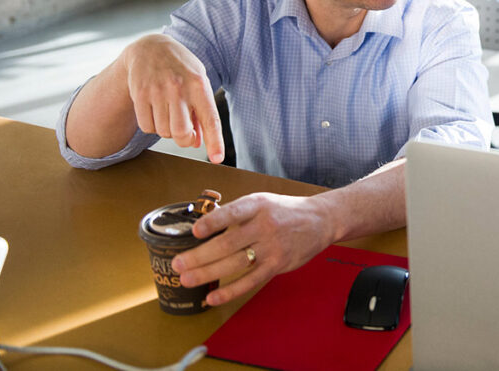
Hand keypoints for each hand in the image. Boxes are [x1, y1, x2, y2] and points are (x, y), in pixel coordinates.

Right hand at [122, 35, 223, 162]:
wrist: (150, 48)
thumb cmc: (181, 69)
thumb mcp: (198, 84)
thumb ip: (200, 112)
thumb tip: (198, 142)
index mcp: (199, 85)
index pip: (210, 119)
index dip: (215, 141)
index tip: (217, 158)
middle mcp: (178, 88)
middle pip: (181, 133)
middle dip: (185, 140)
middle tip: (185, 133)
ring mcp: (157, 91)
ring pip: (163, 132)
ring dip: (167, 130)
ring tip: (169, 112)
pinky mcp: (139, 94)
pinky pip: (147, 126)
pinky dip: (152, 125)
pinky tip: (155, 110)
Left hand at [171, 192, 334, 305]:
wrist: (320, 221)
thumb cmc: (286, 211)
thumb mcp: (262, 201)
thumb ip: (237, 213)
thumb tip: (204, 228)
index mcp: (258, 205)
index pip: (233, 213)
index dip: (213, 222)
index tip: (195, 231)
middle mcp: (265, 225)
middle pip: (228, 243)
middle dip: (199, 255)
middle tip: (178, 263)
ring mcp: (272, 247)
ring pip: (235, 264)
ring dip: (208, 273)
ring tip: (186, 279)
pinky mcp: (277, 265)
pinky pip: (250, 281)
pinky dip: (230, 291)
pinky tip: (213, 297)